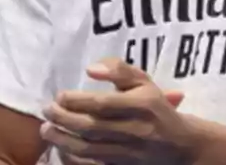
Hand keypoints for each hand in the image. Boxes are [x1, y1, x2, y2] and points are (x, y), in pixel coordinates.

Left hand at [41, 58, 194, 163]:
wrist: (180, 144)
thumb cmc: (157, 108)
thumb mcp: (145, 83)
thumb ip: (120, 71)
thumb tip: (90, 69)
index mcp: (142, 104)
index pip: (102, 103)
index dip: (76, 100)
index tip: (59, 96)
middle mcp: (135, 129)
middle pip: (90, 127)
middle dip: (62, 119)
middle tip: (46, 111)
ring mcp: (127, 152)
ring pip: (87, 149)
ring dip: (61, 139)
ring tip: (46, 129)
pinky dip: (71, 158)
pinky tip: (61, 148)